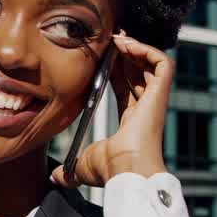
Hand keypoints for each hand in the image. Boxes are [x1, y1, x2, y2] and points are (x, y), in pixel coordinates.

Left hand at [52, 33, 171, 187]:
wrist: (126, 171)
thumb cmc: (110, 170)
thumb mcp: (82, 166)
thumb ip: (69, 171)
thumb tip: (54, 178)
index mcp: (131, 120)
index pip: (124, 86)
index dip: (113, 69)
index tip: (99, 56)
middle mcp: (145, 108)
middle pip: (138, 71)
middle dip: (125, 53)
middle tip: (109, 38)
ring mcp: (154, 100)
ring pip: (151, 63)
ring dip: (136, 47)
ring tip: (118, 38)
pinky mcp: (160, 94)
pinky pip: (162, 63)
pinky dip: (147, 50)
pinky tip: (127, 45)